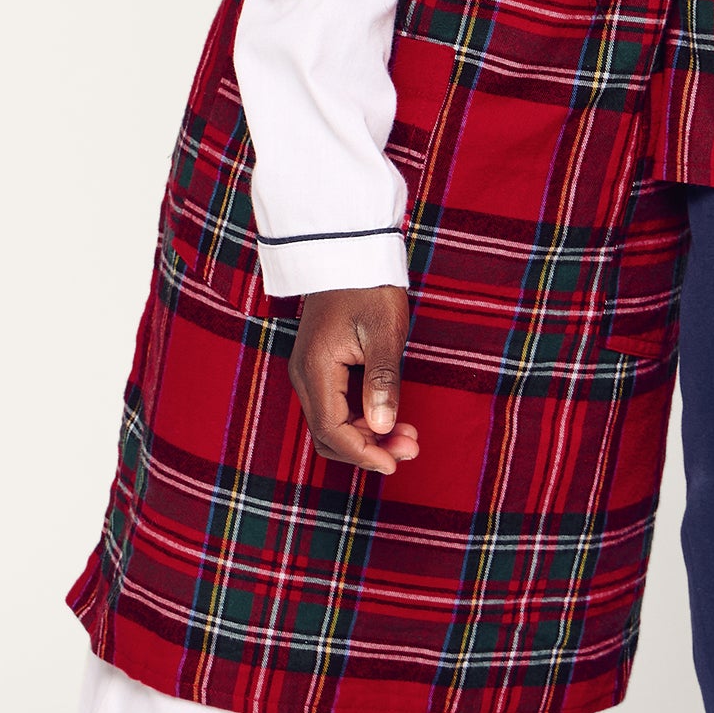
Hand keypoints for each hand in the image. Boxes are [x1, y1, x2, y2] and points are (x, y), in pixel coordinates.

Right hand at [288, 287, 418, 476]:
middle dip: (368, 448)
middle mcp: (304, 375)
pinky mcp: (319, 366)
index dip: (363, 453)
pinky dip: (361, 418)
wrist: (352, 249)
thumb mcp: (384, 331)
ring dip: (367, 436)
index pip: (332, 431)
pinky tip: (390, 417)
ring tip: (407, 437)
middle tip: (409, 448)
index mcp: (315, 368)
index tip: (394, 463)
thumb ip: (382, 381)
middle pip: (328, 433)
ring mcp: (309, 371)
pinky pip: (335, 406)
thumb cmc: (370, 285)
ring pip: (332, 423)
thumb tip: (384, 427)